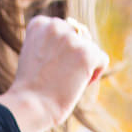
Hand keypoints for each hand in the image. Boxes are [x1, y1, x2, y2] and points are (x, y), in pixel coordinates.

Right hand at [0, 15, 108, 131]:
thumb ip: (51, 44)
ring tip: (67, 83)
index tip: (50, 69)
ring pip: (90, 48)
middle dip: (73, 56)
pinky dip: (95, 73)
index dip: (60, 51)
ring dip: (83, 66)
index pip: (62, 30)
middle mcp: (55, 25)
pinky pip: (102, 59)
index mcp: (39, 24)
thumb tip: (78, 42)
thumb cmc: (30, 92)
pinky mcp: (86, 54)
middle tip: (59, 78)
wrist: (29, 108)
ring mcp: (71, 39)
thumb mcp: (34, 57)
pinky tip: (81, 85)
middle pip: (78, 36)